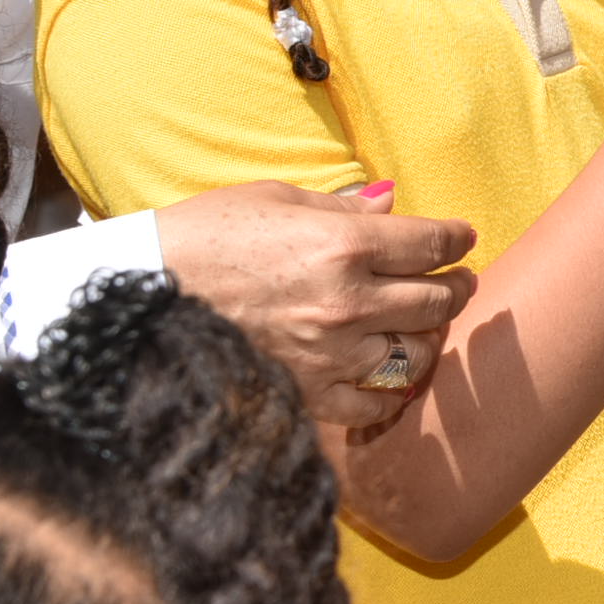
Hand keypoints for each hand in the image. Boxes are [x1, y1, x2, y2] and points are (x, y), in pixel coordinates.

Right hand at [153, 180, 477, 428]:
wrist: (140, 297)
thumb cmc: (204, 235)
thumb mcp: (276, 199)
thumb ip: (343, 207)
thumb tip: (391, 204)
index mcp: (344, 245)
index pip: (431, 244)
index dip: (457, 239)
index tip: (464, 238)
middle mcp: (348, 302)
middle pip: (435, 300)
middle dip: (456, 287)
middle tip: (459, 281)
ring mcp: (330, 354)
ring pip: (414, 353)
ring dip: (428, 337)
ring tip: (427, 326)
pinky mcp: (306, 392)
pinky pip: (372, 403)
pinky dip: (389, 393)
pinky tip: (390, 378)